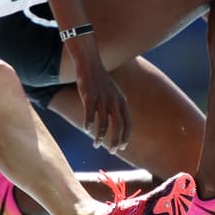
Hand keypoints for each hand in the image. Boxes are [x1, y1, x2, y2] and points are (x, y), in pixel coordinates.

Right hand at [70, 38, 129, 152]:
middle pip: (118, 126)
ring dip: (100, 136)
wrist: (90, 63)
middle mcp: (114, 100)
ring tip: (96, 144)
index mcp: (121, 101)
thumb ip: (116, 107)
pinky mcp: (89, 96)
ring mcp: (102, 98)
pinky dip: (88, 124)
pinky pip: (89, 114)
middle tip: (111, 151)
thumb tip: (117, 124)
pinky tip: (86, 129)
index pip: (127, 123)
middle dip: (115, 141)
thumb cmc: (101, 81)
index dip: (125, 136)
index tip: (121, 147)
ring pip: (103, 123)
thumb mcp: (113, 93)